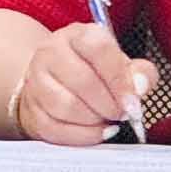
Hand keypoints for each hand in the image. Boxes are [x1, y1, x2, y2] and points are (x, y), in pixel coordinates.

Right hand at [12, 23, 155, 146]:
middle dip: (109, 105)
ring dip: (94, 121)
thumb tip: (140, 87)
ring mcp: (36, 80)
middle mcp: (52, 52)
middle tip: (122, 114)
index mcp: (78, 35)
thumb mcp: (121, 64)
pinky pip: (54, 128)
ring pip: (65, 107)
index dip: (119, 79)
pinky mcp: (30, 108)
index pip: (98, 49)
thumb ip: (140, 73)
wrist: (54, 81)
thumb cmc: (94, 72)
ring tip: (107, 121)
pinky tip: (96, 132)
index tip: (133, 102)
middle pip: (82, 81)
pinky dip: (81, 136)